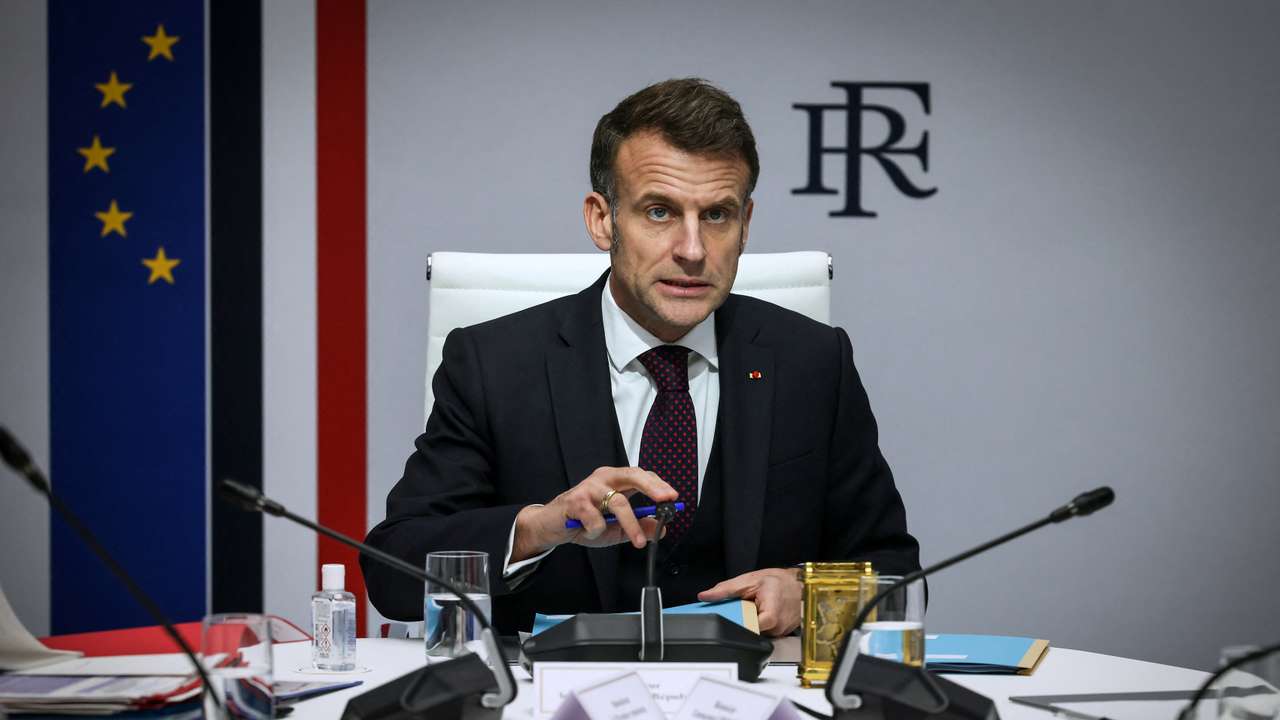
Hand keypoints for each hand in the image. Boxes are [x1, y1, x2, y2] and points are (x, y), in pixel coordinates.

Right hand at [511, 467, 677, 561]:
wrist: (552, 525)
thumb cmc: (584, 522)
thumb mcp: (616, 528)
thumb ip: (638, 527)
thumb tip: (660, 528)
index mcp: (615, 480)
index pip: (641, 476)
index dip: (658, 485)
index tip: (672, 497)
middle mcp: (604, 478)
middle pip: (632, 475)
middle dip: (651, 486)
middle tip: (665, 499)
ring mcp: (589, 488)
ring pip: (618, 502)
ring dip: (631, 525)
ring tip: (637, 542)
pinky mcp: (575, 501)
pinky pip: (596, 519)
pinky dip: (597, 531)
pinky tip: (588, 531)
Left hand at [698, 568, 801, 636]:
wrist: (801, 584)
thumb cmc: (780, 581)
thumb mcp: (750, 580)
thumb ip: (726, 590)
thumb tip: (705, 596)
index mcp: (769, 616)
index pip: (745, 629)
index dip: (734, 624)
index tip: (727, 618)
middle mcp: (776, 628)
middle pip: (749, 631)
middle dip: (742, 620)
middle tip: (744, 606)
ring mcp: (780, 632)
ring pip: (757, 632)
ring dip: (752, 621)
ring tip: (756, 607)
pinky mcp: (781, 634)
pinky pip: (765, 631)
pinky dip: (761, 622)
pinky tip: (763, 612)